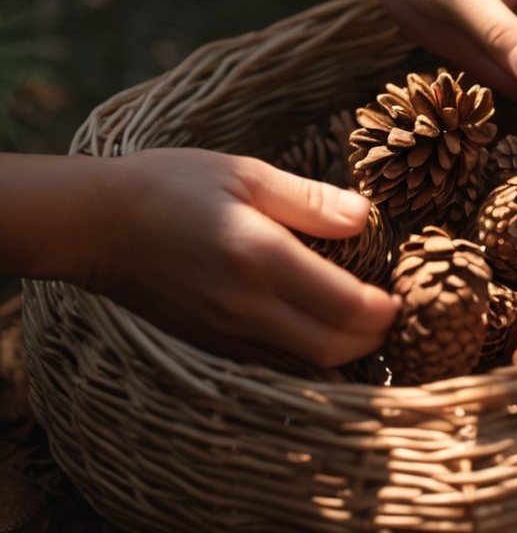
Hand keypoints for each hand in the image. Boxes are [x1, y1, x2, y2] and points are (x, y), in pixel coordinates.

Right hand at [83, 148, 397, 366]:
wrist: (95, 224)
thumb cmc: (171, 186)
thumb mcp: (245, 173)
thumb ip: (310, 200)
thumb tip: (365, 217)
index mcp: (261, 257)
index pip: (345, 306)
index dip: (383, 309)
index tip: (400, 295)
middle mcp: (246, 306)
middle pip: (331, 348)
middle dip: (372, 338)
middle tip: (390, 314)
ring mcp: (224, 332)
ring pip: (302, 364)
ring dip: (342, 352)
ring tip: (362, 324)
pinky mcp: (207, 343)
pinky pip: (271, 363)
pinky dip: (305, 356)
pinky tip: (315, 331)